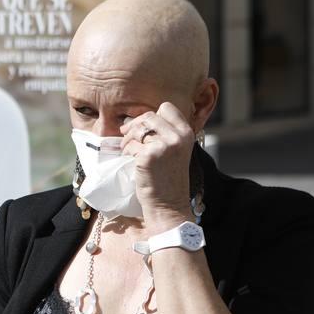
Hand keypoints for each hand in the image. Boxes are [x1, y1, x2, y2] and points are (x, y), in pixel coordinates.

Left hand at [120, 103, 197, 227]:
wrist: (168, 205)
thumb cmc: (167, 179)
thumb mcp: (174, 151)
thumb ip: (163, 134)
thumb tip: (131, 120)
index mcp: (186, 133)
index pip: (166, 107)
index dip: (151, 117)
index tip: (144, 129)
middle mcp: (178, 137)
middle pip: (149, 116)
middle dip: (134, 126)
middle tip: (128, 140)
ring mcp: (164, 145)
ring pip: (137, 129)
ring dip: (128, 139)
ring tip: (129, 152)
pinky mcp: (149, 156)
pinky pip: (130, 145)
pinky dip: (127, 152)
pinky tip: (132, 163)